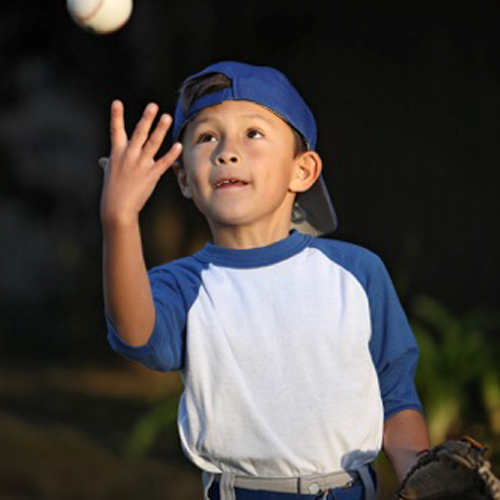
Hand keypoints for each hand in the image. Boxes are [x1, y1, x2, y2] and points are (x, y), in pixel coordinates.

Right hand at [99, 100, 182, 223]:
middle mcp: (129, 156)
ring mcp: (140, 165)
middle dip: (146, 119)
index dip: (116, 116)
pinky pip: (163, 163)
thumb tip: (102, 161)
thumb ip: (107, 163)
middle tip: (153, 105)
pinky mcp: (151, 175)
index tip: (116, 102)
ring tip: (167, 117)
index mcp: (117, 153)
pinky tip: (178, 145)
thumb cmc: (112, 190)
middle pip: (138, 133)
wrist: (117, 208)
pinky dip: (171, 154)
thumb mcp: (109, 173)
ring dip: (160, 130)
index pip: (116, 131)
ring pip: (152, 144)